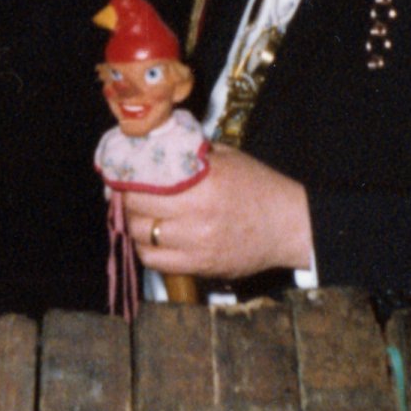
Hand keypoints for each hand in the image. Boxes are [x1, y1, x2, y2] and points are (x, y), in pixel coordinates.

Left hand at [120, 145, 313, 279]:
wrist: (289, 226)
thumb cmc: (258, 187)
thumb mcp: (227, 157)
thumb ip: (190, 151)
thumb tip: (153, 144)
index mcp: (203, 180)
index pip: (144, 179)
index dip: (126, 177)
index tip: (122, 174)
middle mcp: (197, 213)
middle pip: (137, 207)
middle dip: (126, 199)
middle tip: (127, 194)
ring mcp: (196, 243)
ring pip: (140, 236)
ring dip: (134, 225)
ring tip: (140, 216)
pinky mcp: (199, 266)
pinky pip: (154, 261)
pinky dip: (146, 249)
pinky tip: (153, 239)